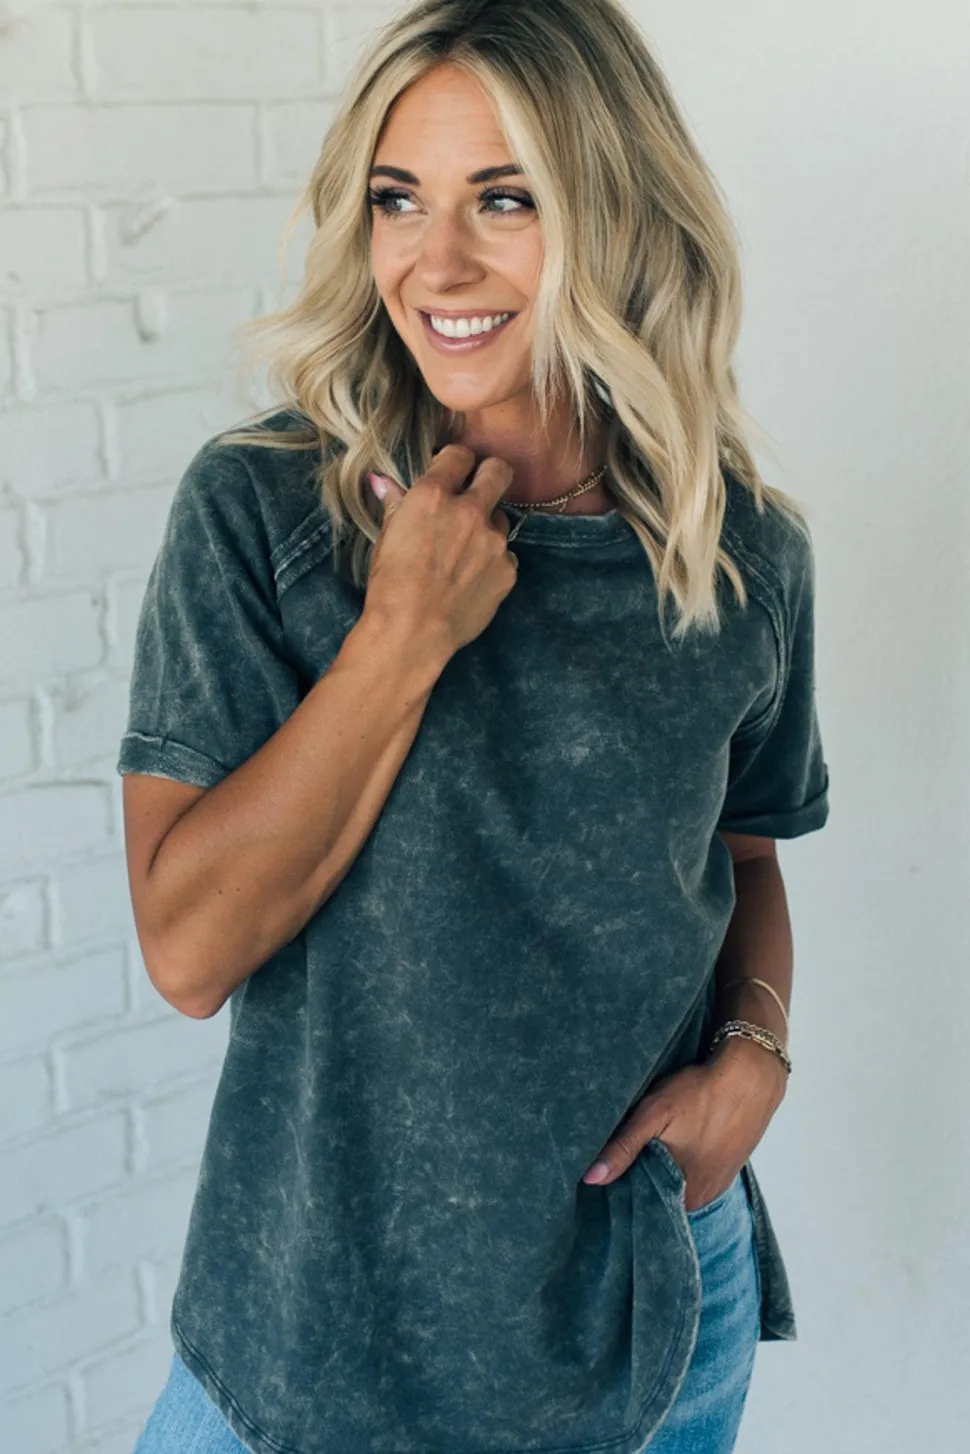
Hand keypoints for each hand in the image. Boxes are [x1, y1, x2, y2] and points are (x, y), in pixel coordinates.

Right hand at [364, 445, 519, 659]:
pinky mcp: (508, 570)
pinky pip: (505, 557)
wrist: (412, 631)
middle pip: (498, 471)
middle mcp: (469, 511)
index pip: (460, 455)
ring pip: (501, 519)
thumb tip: (382, 480)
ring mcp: (494, 542)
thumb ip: (394, 503)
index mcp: (434, 496)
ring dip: (488, 528)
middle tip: (480, 488)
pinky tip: (472, 579)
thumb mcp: (387, 537)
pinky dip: (493, 563)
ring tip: (465, 552)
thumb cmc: (390, 584)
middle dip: (491, 474)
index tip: (452, 470)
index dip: (456, 461)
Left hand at [581, 1037, 787, 1209]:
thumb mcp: (655, 1115)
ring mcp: (719, 1182)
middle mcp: (704, 1198)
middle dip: (640, 1177)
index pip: (643, 1205)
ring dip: (662, 1166)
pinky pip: (694, 1170)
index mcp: (686, 1198)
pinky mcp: (728, 1164)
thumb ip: (623, 1148)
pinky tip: (676, 1138)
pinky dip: (681, 1159)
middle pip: (659, 1194)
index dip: (623, 1189)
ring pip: (677, 1181)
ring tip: (651, 1141)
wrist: (752, 1074)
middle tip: (623, 1151)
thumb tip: (590, 1179)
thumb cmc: (701, 1093)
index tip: (605, 1172)